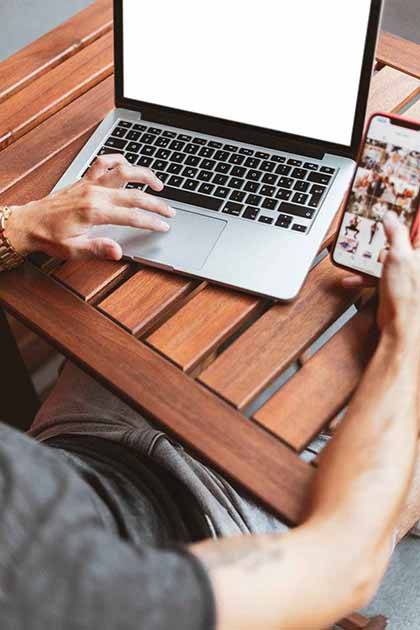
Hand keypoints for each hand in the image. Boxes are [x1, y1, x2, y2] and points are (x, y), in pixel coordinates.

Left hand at [5, 154, 174, 260]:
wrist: (28, 223)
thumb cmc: (49, 237)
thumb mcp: (73, 250)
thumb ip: (97, 250)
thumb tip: (118, 251)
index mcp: (94, 212)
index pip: (132, 216)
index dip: (151, 222)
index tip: (163, 226)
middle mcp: (94, 194)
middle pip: (134, 194)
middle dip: (156, 203)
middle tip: (170, 211)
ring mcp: (89, 184)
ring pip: (123, 171)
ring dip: (144, 175)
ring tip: (158, 184)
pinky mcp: (84, 180)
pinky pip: (103, 162)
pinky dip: (117, 160)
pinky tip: (127, 164)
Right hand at [342, 211, 419, 338]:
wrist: (402, 328)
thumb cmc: (407, 295)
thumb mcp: (398, 255)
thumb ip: (395, 232)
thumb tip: (391, 216)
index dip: (411, 212)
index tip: (401, 200)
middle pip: (406, 238)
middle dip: (388, 234)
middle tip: (376, 225)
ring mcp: (411, 273)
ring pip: (391, 256)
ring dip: (374, 257)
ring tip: (359, 254)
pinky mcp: (400, 285)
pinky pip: (384, 273)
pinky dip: (369, 275)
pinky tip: (354, 278)